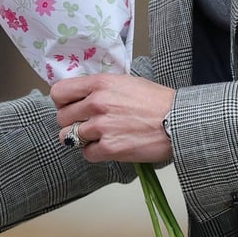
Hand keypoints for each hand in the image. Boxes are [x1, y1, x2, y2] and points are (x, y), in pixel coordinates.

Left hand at [51, 74, 174, 163]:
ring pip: (70, 137)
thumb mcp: (125, 82)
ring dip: (82, 139)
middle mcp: (97, 103)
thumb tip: (81, 96)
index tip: (69, 107)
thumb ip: (100, 88)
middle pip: (62, 118)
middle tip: (86, 124)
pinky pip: (86, 154)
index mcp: (100, 83)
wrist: (178, 120)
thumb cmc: (157, 101)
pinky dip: (94, 152)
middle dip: (72, 123)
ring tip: (98, 136)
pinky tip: (108, 146)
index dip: (62, 102)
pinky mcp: (110, 148)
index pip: (59, 92)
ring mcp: (102, 126)